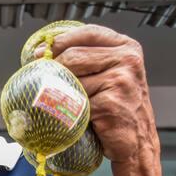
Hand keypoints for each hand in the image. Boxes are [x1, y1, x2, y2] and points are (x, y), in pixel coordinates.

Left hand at [38, 25, 158, 162]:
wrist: (136, 141)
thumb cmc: (115, 108)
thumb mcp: (108, 74)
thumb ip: (87, 59)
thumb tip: (43, 53)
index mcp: (126, 47)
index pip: (87, 33)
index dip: (60, 41)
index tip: (40, 53)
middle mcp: (128, 59)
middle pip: (73, 56)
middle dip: (55, 70)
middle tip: (45, 83)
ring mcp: (122, 80)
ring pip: (72, 80)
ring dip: (64, 94)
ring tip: (69, 104)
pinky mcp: (111, 102)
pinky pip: (76, 102)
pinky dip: (72, 111)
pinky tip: (79, 118)